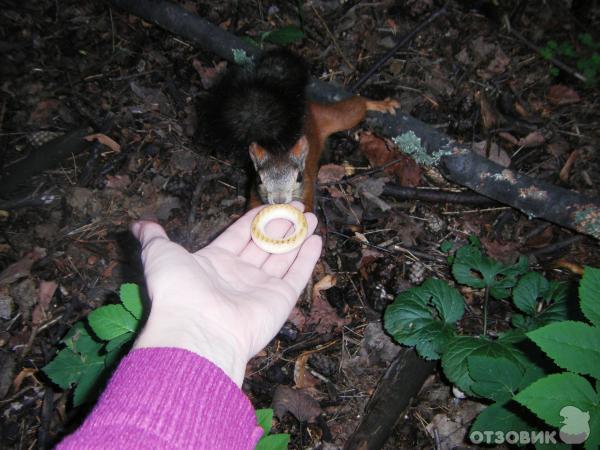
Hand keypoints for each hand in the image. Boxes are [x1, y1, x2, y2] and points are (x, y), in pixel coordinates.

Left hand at [131, 202, 320, 385]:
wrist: (197, 329)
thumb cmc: (178, 290)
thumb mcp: (161, 254)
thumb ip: (154, 237)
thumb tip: (139, 224)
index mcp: (214, 262)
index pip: (240, 235)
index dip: (255, 219)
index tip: (269, 204)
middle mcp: (239, 275)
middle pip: (265, 244)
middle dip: (282, 225)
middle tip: (298, 206)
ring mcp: (261, 288)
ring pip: (283, 256)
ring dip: (298, 237)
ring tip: (311, 216)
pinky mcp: (280, 300)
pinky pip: (297, 275)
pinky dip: (307, 258)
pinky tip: (316, 239)